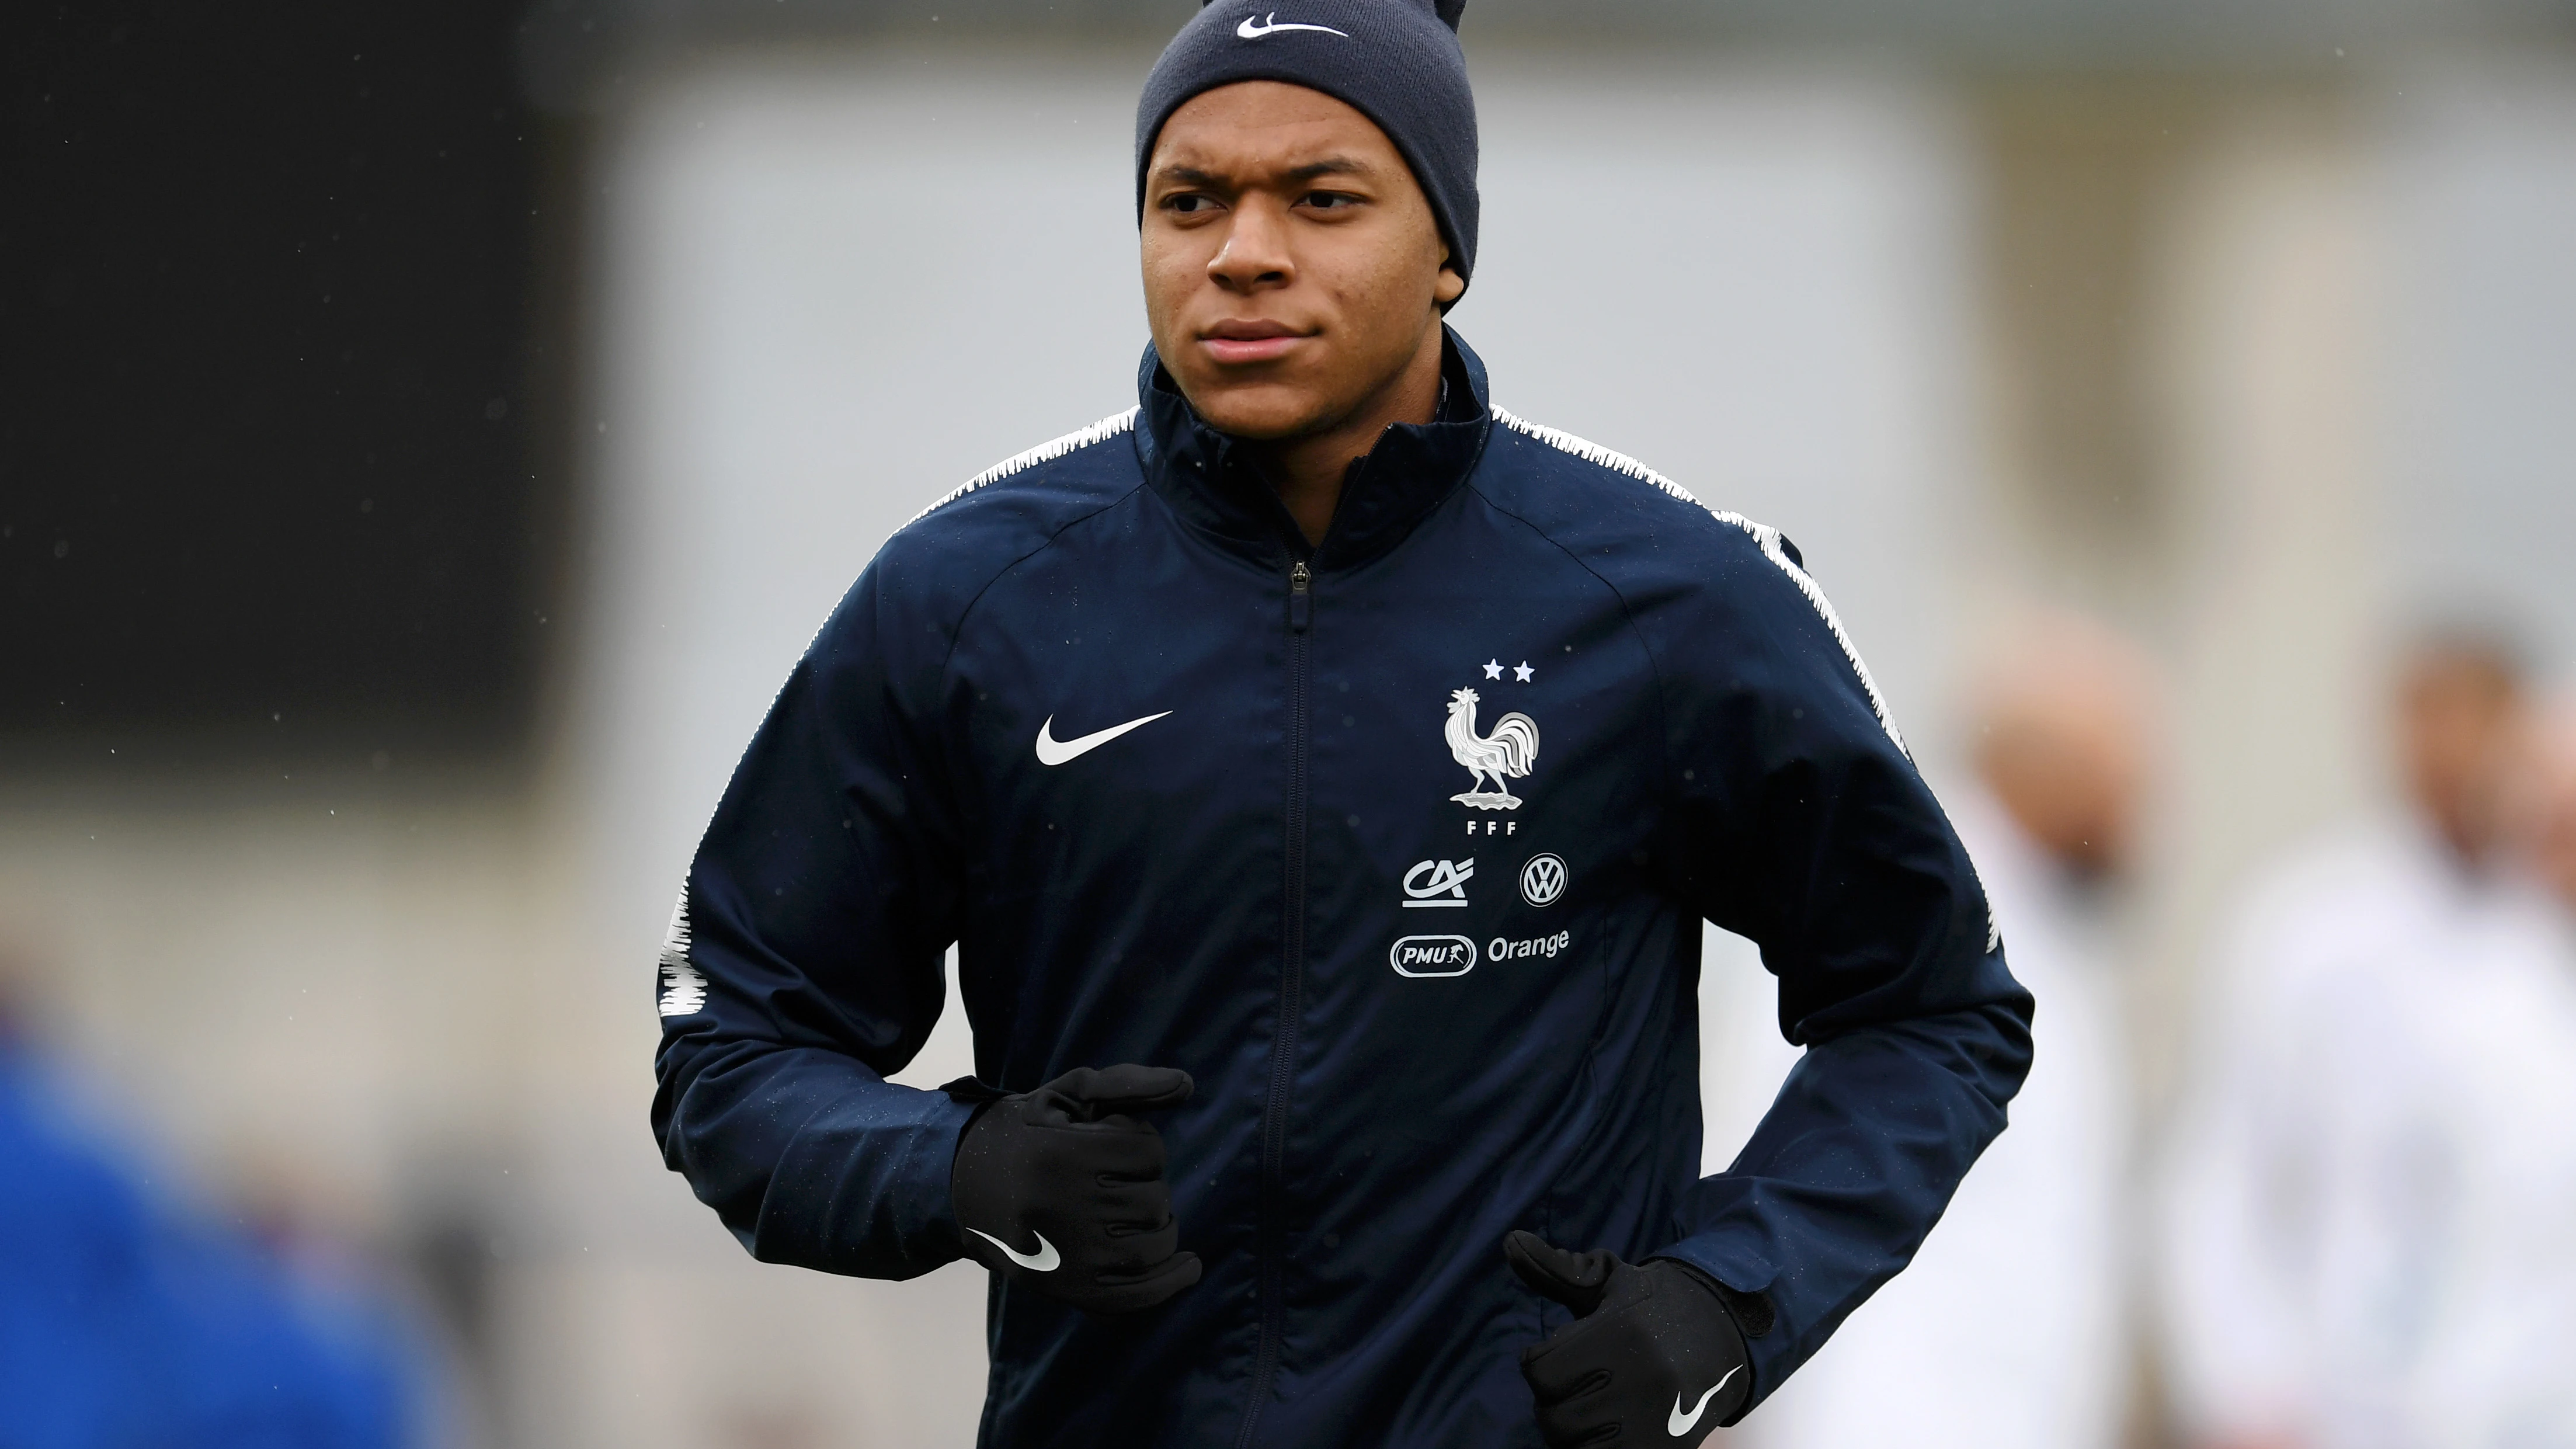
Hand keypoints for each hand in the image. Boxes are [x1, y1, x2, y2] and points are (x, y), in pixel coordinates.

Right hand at [949, 1064, 1200, 1313]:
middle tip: (1119, 1180)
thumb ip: (1126, 1083)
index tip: (1112, 1143)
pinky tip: (1189, 1267)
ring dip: (1161, 1227)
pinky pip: (1134, 1295)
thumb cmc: (1024, 1135)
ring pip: (1151, 1245)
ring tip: (1144, 1215)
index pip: (1147, 1151)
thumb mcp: (1066, 1094)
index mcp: (1062, 1154)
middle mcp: (1065, 1207)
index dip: (1140, 1142)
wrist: (960, 1187)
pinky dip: (1169, 1282)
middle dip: (1148, 1184)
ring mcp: (1067, 1255)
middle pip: (1153, 1198)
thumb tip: (1187, 1085)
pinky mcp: (1067, 1288)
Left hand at [1506, 1231, 1752, 1446]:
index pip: (1541, 1370)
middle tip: (1571, 1383)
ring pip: (1575, 1444)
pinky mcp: (1662, 1448)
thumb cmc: (1654, 1306)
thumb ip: (1558, 1269)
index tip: (1553, 1355)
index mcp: (1621, 1334)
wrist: (1725, 1336)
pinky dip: (1593, 1447)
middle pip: (1554, 1415)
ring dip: (1571, 1428)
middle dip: (1554, 1399)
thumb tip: (1510, 1241)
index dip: (1538, 1363)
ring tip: (1587, 1405)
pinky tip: (1603, 1427)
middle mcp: (1639, 1380)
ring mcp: (1653, 1421)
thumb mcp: (1609, 1281)